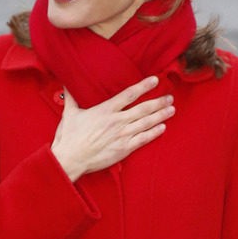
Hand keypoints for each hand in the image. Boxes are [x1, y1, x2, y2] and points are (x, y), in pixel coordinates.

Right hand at [50, 76, 174, 182]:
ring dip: (160, 115)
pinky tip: (162, 128)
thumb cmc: (69, 137)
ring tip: (171, 109)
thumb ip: (71, 97)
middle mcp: (117, 121)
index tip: (155, 80)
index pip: (129, 94)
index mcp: (105, 110)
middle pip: (143, 108)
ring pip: (146, 123)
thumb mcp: (70, 113)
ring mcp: (122, 135)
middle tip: (170, 96)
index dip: (144, 86)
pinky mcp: (124, 149)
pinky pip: (143, 139)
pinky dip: (154, 133)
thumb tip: (66, 83)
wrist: (71, 158)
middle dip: (158, 101)